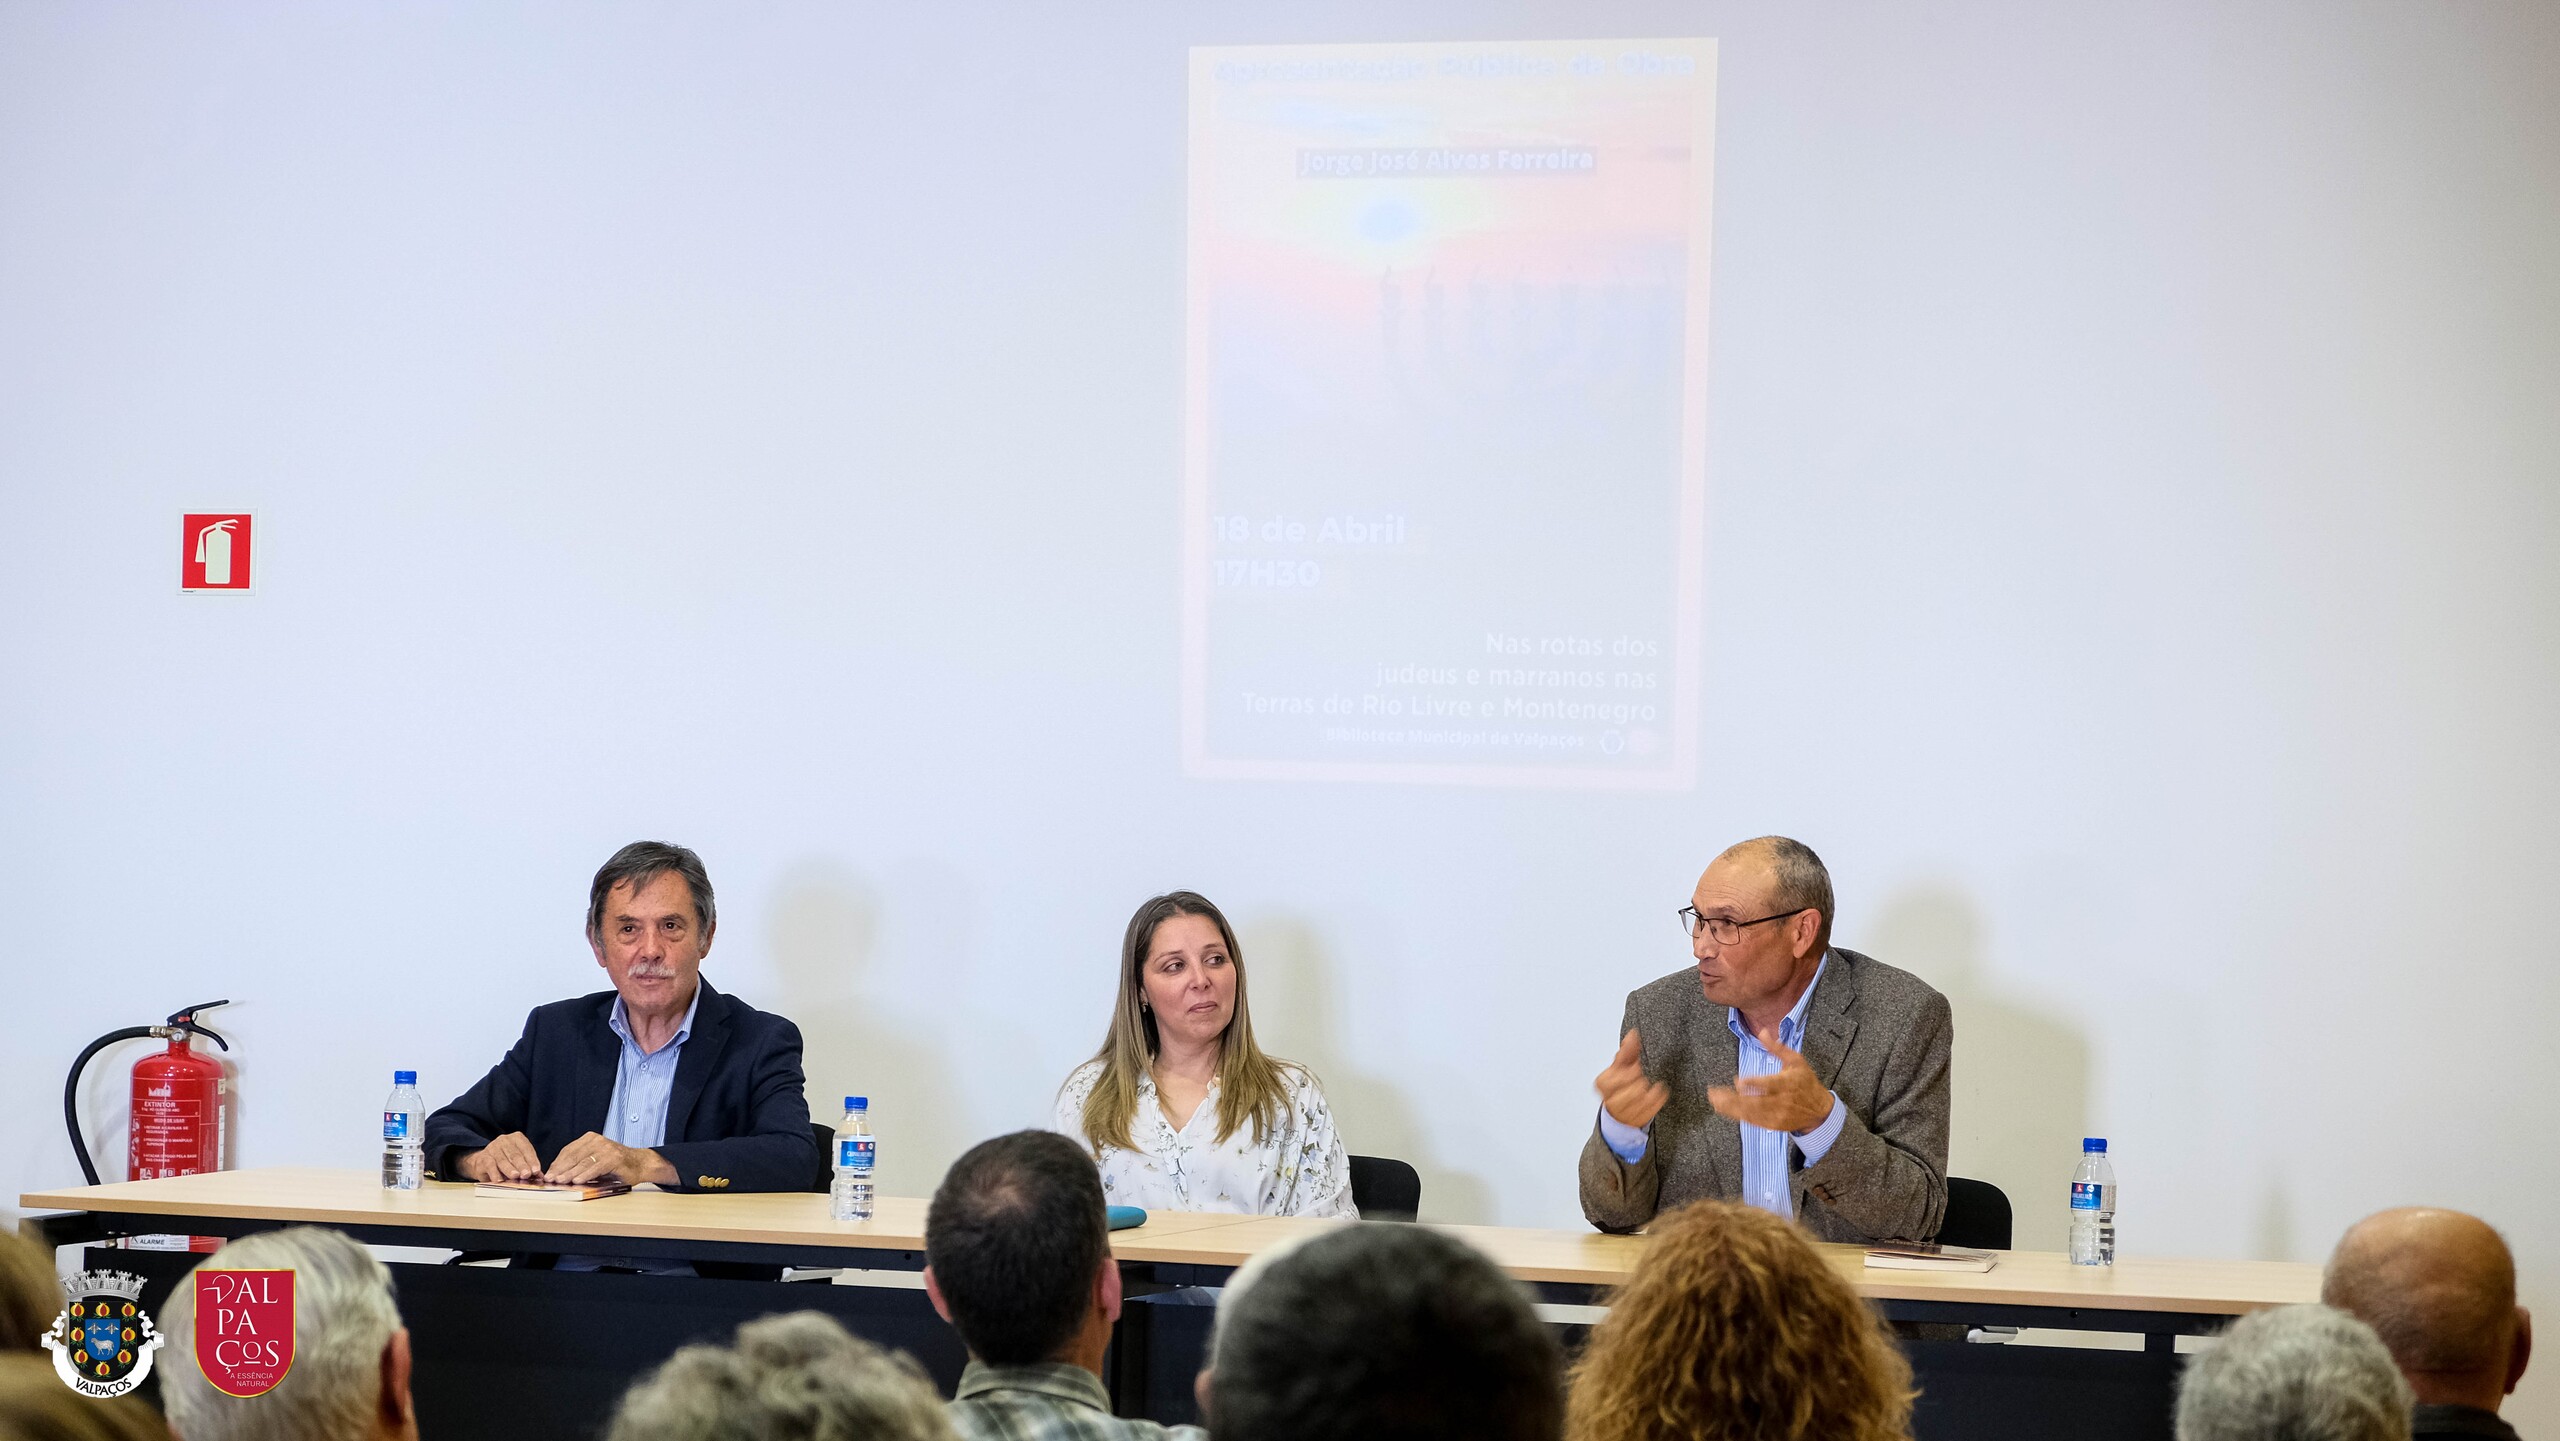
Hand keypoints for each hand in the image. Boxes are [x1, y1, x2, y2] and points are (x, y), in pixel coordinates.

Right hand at [458, 1133, 542, 1182]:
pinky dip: (494, 1173)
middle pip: (515, 1154)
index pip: (526, 1149)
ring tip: (515, 1176)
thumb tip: (540, 1177)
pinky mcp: (483, 1157)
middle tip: (526, 1174)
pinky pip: (490, 1165)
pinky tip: (499, 1180)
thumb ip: (529, 1168)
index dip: (532, 1160)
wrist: (484, 1162)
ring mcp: (493, 1148)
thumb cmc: (506, 1161)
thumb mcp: (519, 1162)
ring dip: (509, 1169)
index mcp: (517, 1138)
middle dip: (522, 1165)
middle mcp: (504, 1140)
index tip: (536, 1171)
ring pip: (502, 1159)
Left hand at [542, 1133, 668, 1185]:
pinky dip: (586, 1175)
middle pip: (574, 1156)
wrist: (640, 1164)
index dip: (557, 1164)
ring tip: (561, 1181)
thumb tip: (557, 1175)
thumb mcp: (594, 1161)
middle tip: (551, 1180)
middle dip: (561, 1169)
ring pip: (583, 1162)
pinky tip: (578, 1181)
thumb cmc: (614, 1164)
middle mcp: (597, 1140)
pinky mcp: (614, 1158)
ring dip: (570, 1173)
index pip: (568, 1151)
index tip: (548, 1175)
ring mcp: (606, 1148)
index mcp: (590, 1138)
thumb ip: (578, 1164)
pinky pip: (596, 1167)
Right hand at [1595, 1030, 1668, 1129]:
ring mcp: (1624, 1113)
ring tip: (1646, 1085)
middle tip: (1640, 1077)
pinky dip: (1658, 1097)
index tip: (1635, 1067)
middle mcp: (1610, 1100)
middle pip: (1634, 1089)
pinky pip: (1653, 1108)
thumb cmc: (1620, 1083)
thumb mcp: (1621, 1065)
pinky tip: (1658, 1091)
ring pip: (1643, 1100)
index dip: (1631, 1071)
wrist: (1620, 1110)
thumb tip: (1633, 1033)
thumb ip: (1628, 1050)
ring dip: (1649, 1090)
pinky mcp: (1637, 1120)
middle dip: (1639, 1080)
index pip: (1621, 1077)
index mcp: (1603, 1084)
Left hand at [1706, 1028, 1835, 1133]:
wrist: (1819, 1111)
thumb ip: (1777, 1048)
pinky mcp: (1773, 1124)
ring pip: (1751, 1113)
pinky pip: (1752, 1121)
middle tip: (1715, 1093)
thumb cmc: (1806, 1082)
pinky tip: (1723, 1109)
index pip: (1770, 1084)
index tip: (1738, 1081)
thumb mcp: (1796, 1060)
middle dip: (1733, 1099)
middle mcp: (1782, 1101)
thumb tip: (1763, 1032)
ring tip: (1714, 1100)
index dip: (1754, 1084)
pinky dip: (1737, 1115)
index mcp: (1789, 1083)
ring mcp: (1777, 1115)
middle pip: (1755, 1102)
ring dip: (1730, 1107)